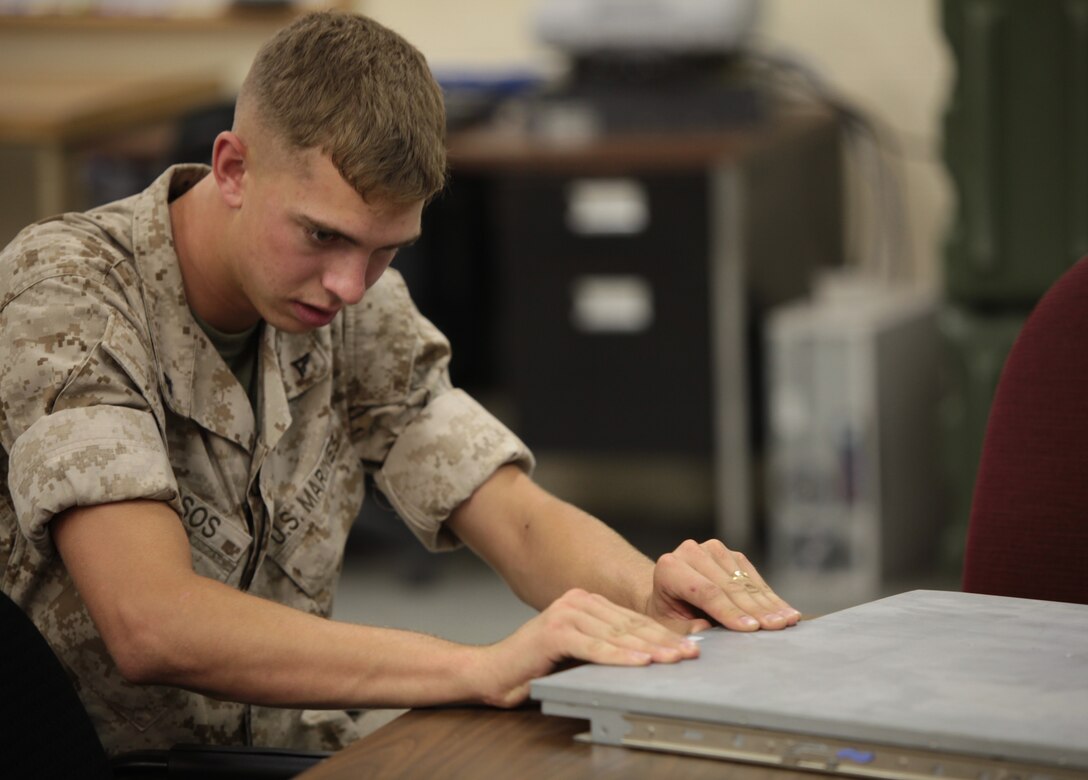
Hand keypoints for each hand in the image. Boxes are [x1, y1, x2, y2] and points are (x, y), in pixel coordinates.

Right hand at [477, 588, 700, 707]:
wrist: (493, 673)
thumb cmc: (537, 668)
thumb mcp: (580, 653)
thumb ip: (607, 648)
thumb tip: (650, 656)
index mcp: (585, 603)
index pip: (632, 620)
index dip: (662, 634)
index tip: (689, 647)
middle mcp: (577, 602)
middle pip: (629, 625)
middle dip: (663, 641)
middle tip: (690, 654)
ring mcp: (565, 613)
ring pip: (616, 635)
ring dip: (648, 650)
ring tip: (673, 660)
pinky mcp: (554, 631)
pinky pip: (594, 647)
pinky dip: (620, 656)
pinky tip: (640, 662)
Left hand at [647, 539, 800, 633]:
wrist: (669, 595)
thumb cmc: (669, 614)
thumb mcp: (670, 626)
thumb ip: (684, 629)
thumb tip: (704, 630)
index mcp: (669, 568)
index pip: (706, 591)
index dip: (730, 610)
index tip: (752, 628)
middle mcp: (690, 552)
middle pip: (729, 584)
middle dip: (755, 609)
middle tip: (777, 627)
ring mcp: (713, 549)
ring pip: (744, 579)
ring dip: (768, 603)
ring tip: (787, 621)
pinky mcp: (731, 554)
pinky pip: (753, 576)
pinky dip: (769, 596)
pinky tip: (785, 611)